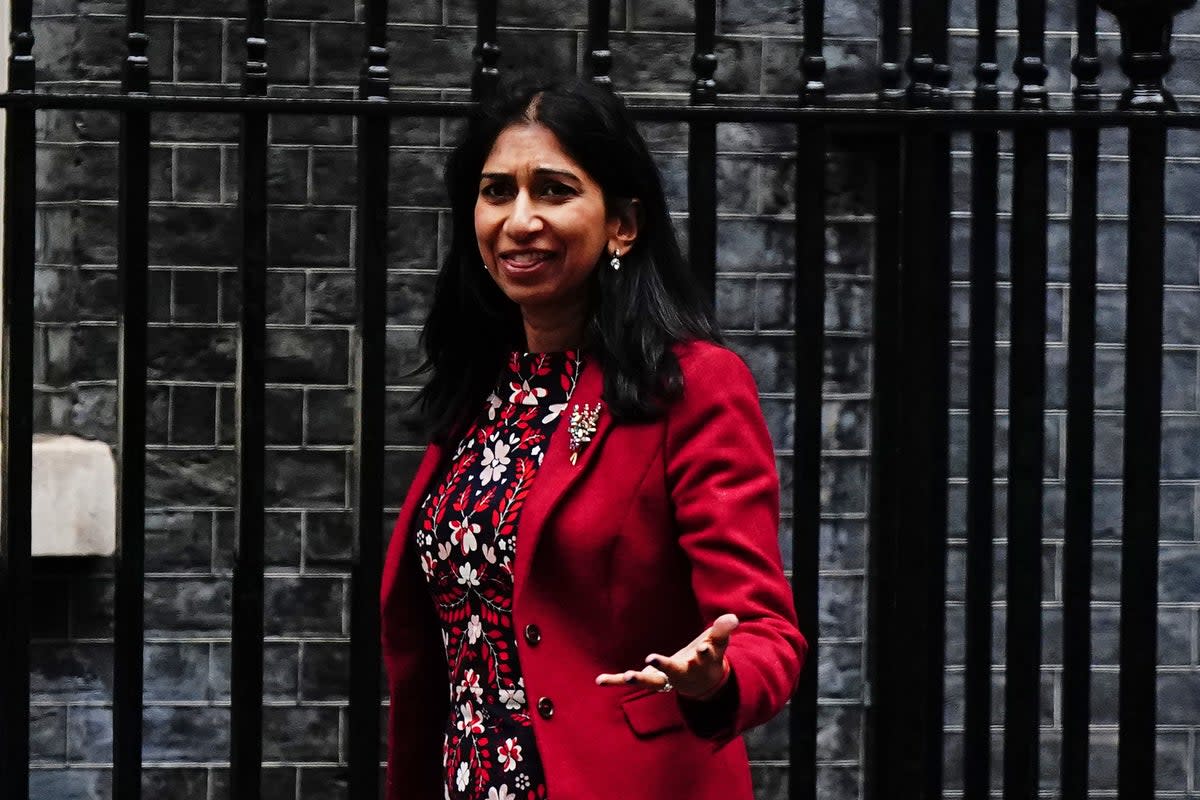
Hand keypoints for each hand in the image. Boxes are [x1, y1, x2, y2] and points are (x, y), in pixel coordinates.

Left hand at [595, 613, 737, 698]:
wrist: (702, 684)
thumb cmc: (708, 657)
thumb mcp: (718, 643)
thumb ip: (723, 630)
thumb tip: (732, 618)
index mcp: (700, 663)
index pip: (703, 657)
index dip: (703, 653)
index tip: (701, 649)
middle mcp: (682, 674)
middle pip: (674, 672)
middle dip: (665, 666)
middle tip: (653, 659)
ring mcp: (665, 678)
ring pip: (652, 681)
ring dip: (639, 678)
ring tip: (627, 676)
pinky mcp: (651, 679)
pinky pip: (633, 681)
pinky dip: (616, 681)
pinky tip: (599, 680)